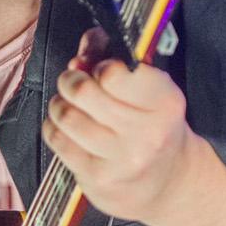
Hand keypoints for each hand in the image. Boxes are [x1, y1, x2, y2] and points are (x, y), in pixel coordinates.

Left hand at [41, 28, 194, 225]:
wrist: (170, 184)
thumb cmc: (151, 124)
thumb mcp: (147, 87)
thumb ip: (111, 55)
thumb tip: (88, 42)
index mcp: (165, 103)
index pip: (114, 72)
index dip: (99, 64)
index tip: (103, 71)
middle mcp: (147, 133)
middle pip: (82, 90)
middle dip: (71, 80)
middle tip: (76, 84)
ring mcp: (122, 160)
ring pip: (64, 114)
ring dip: (60, 105)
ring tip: (73, 108)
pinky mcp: (98, 179)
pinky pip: (56, 138)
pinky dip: (55, 128)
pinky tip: (72, 131)